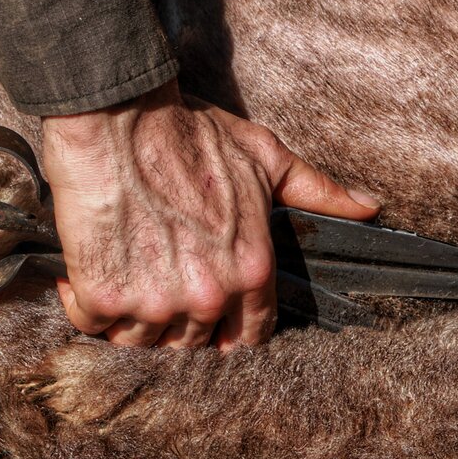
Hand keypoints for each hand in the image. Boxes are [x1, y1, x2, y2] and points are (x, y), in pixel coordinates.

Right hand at [41, 80, 379, 349]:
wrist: (117, 114)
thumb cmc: (190, 133)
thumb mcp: (266, 159)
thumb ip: (317, 191)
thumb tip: (370, 207)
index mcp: (252, 270)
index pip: (250, 335)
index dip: (228, 329)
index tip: (209, 315)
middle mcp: (209, 295)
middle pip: (192, 344)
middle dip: (177, 321)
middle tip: (157, 282)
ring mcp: (155, 301)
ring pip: (142, 342)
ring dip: (131, 318)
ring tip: (126, 275)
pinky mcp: (103, 296)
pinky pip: (92, 325)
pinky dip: (87, 306)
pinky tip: (89, 274)